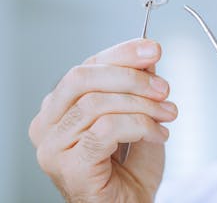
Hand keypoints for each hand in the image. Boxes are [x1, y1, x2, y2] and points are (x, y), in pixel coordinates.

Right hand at [29, 39, 177, 201]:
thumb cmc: (129, 167)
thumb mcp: (139, 114)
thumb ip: (138, 85)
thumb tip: (147, 55)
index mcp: (61, 106)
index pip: (87, 66)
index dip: (122, 53)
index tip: (153, 49)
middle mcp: (49, 124)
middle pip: (82, 78)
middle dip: (130, 76)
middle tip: (163, 87)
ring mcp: (54, 146)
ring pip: (97, 103)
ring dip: (142, 104)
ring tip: (167, 114)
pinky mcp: (69, 166)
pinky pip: (106, 129)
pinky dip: (140, 126)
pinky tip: (158, 134)